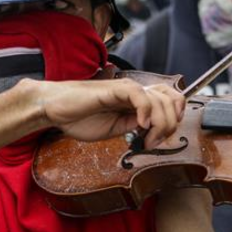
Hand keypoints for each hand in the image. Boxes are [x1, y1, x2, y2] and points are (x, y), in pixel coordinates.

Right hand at [31, 78, 185, 148]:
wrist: (55, 110)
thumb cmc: (80, 118)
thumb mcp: (115, 129)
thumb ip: (134, 127)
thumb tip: (153, 132)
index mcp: (135, 101)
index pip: (169, 98)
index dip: (176, 114)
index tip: (168, 134)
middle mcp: (134, 92)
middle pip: (170, 100)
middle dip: (169, 125)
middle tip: (154, 142)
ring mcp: (125, 89)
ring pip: (159, 99)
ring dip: (159, 123)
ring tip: (146, 139)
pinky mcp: (113, 89)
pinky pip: (139, 95)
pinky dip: (145, 111)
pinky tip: (139, 125)